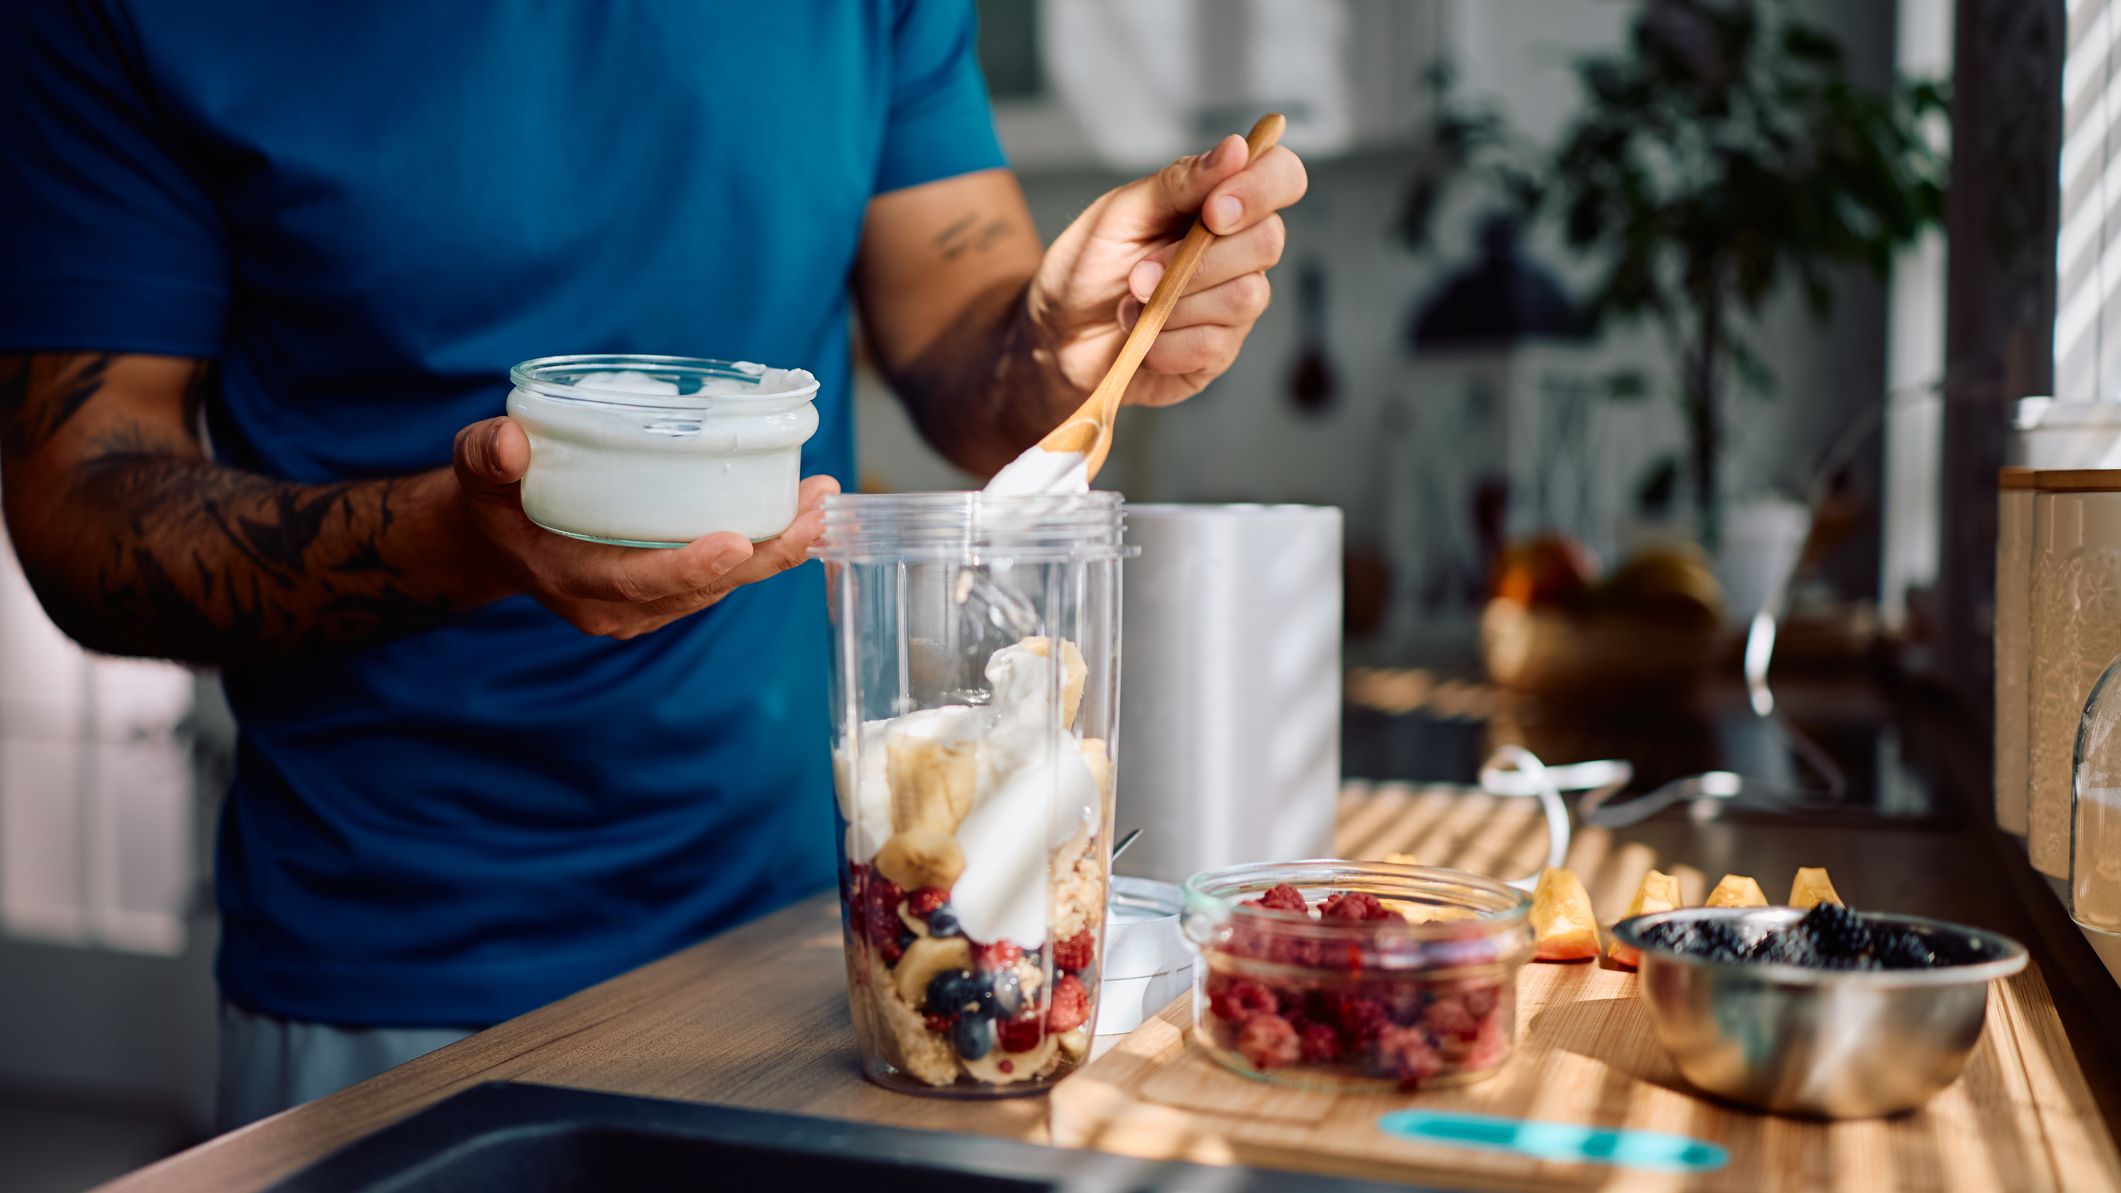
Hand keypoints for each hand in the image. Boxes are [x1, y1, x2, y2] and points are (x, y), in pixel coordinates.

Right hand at [448, 417, 834, 638]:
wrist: (497, 539)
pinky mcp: (667, 593)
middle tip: (815, 509)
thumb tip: (507, 441)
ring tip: (822, 500)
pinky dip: (765, 546)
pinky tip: (803, 510)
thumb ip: (485, 457)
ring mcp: (646, 606)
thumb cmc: (491, 499)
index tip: (737, 540)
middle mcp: (617, 607)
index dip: (689, 567)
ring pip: (725, 585)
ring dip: (779, 547)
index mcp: (573, 582)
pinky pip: (725, 577)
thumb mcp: (475, 473)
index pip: (639, 582)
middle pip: (703, 588)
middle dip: (766, 553)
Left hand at [1026, 133, 1306, 406]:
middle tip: (1138, 274)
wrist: (1056, 334)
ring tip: (1130, 306)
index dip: (1262, 188)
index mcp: (1220, 201)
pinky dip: (1165, 343)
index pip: (1282, 177)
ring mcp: (1234, 303)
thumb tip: (1237, 148)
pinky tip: (1141, 339)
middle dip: (1196, 261)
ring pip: (1245, 297)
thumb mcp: (1119, 214)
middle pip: (1268, 241)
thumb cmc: (1088, 265)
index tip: (1213, 211)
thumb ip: (1178, 182)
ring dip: (1173, 304)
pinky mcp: (1219, 352)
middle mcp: (1239, 250)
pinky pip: (1213, 345)